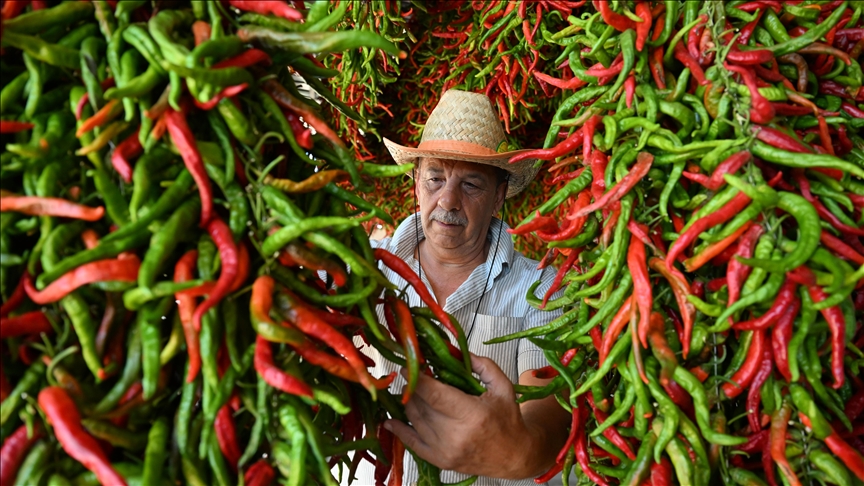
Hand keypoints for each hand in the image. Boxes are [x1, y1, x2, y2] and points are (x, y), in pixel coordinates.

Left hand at [384, 353, 555, 478]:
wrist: (514, 457)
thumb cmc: (508, 421)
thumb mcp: (503, 387)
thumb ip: (483, 366)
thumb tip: (458, 351)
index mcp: (471, 414)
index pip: (433, 394)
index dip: (417, 378)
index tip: (410, 366)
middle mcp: (454, 435)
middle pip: (420, 404)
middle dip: (414, 387)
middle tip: (416, 375)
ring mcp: (444, 450)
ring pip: (414, 419)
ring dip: (409, 402)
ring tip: (414, 390)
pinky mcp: (439, 460)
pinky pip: (411, 443)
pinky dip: (399, 430)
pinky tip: (391, 420)